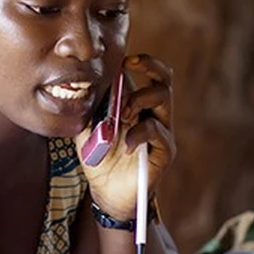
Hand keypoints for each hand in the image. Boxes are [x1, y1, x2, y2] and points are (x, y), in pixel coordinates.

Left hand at [77, 54, 174, 220]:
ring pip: (163, 99)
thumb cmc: (99, 158)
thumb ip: (92, 107)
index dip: (142, 61)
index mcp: (137, 104)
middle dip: (148, 68)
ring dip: (139, 99)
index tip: (125, 60)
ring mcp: (162, 132)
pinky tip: (127, 143)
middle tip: (128, 72)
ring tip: (122, 114)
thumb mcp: (88, 128)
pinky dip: (139, 133)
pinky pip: (157, 132)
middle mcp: (153, 114)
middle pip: (164, 79)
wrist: (106, 192)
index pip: (151, 74)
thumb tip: (92, 83)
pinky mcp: (165, 151)